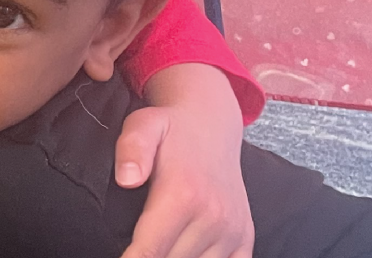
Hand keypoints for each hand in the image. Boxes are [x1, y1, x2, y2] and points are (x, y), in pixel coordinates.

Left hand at [116, 64, 253, 257]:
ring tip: (156, 246)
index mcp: (183, 195)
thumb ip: (131, 149)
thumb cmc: (171, 129)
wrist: (212, 126)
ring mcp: (232, 230)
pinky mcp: (244, 237)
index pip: (149, 251)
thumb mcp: (143, 126)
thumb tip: (126, 179)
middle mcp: (213, 217)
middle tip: (133, 249)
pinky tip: (185, 252)